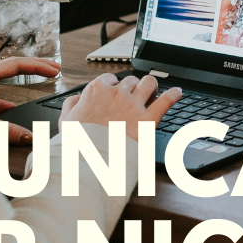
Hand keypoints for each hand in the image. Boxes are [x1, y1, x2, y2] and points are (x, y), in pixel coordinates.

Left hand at [0, 58, 60, 143]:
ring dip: (23, 78)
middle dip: (36, 66)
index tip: (54, 71)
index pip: (17, 64)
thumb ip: (4, 131)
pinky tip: (10, 107)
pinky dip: (6, 97)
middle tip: (55, 68)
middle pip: (14, 66)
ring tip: (39, 80)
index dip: (38, 66)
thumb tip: (28, 137)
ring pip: (4, 76)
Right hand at [59, 73, 181, 135]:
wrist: (89, 163)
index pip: (109, 79)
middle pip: (130, 81)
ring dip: (151, 86)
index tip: (115, 95)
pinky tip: (178, 93)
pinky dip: (174, 94)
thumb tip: (78, 98)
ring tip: (152, 92)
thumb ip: (71, 104)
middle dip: (132, 88)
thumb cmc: (76, 144)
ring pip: (149, 82)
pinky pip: (167, 100)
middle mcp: (117, 93)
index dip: (113, 87)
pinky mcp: (148, 120)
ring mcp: (133, 105)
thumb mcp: (65, 121)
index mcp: (96, 90)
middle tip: (133, 99)